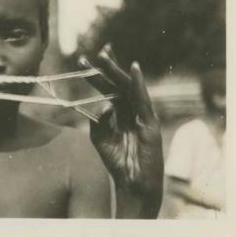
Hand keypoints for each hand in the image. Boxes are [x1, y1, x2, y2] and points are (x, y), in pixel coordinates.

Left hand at [79, 44, 163, 217]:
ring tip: (105, 55)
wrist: (132, 184)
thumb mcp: (100, 138)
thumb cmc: (118, 161)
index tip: (85, 58)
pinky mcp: (150, 123)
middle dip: (106, 67)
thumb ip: (97, 120)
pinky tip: (133, 69)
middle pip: (118, 83)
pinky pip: (143, 100)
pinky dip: (138, 84)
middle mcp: (131, 109)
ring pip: (128, 87)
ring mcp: (141, 114)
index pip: (109, 87)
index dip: (99, 72)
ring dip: (117, 70)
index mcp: (120, 111)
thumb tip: (103, 105)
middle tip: (96, 52)